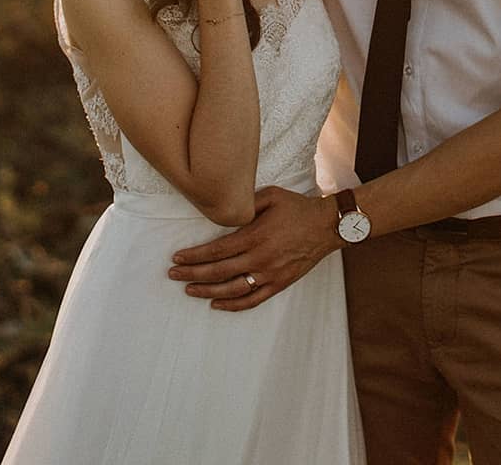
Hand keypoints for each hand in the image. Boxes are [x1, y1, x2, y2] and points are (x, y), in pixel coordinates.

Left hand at [168, 187, 339, 310]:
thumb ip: (246, 203)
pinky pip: (252, 299)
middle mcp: (260, 258)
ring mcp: (270, 274)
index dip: (195, 256)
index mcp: (255, 236)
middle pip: (219, 271)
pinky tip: (217, 304)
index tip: (178, 258)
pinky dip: (233, 305)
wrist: (326, 226)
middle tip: (174, 275)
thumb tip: (224, 208)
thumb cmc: (297, 208)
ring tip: (189, 290)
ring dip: (208, 291)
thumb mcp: (271, 196)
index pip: (217, 250)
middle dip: (193, 274)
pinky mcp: (279, 283)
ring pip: (232, 289)